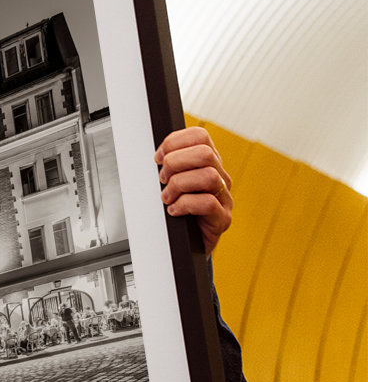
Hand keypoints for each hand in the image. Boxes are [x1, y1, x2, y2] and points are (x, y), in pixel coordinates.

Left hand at [155, 126, 232, 254]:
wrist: (186, 244)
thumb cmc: (178, 211)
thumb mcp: (171, 183)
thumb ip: (169, 166)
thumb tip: (156, 156)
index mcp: (208, 163)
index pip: (199, 136)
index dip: (174, 142)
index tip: (158, 158)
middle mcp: (220, 177)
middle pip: (205, 153)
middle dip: (175, 163)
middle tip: (162, 179)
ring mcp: (224, 198)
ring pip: (208, 176)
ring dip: (179, 185)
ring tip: (167, 197)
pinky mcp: (223, 219)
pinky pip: (207, 203)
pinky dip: (184, 205)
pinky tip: (174, 210)